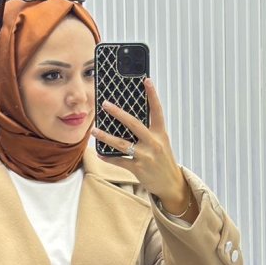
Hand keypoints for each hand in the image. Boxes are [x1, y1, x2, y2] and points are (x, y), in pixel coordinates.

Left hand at [91, 78, 194, 216]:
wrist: (171, 184)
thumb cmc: (164, 161)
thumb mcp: (161, 143)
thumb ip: (149, 132)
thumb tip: (129, 120)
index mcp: (161, 134)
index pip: (157, 111)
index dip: (152, 95)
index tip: (146, 81)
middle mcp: (154, 143)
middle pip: (134, 124)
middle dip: (118, 113)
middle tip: (105, 105)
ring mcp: (145, 156)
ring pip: (122, 143)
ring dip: (106, 137)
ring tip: (94, 131)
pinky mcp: (138, 168)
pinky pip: (120, 161)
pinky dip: (108, 157)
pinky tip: (99, 153)